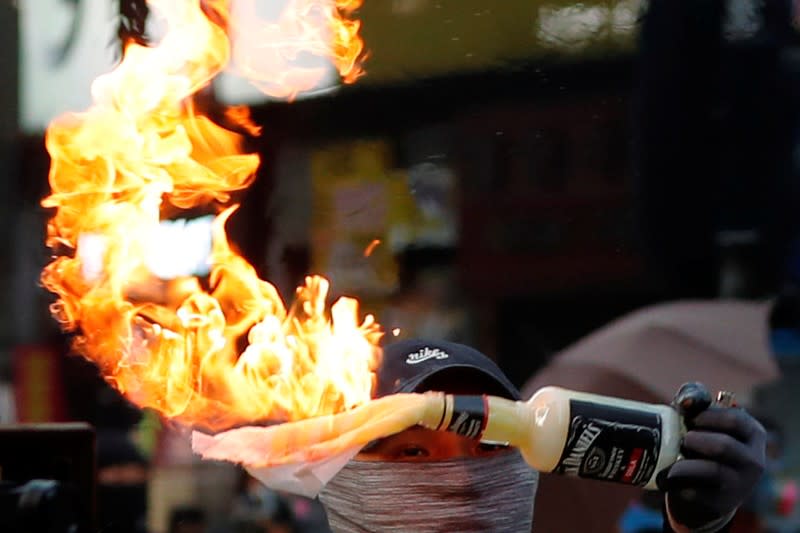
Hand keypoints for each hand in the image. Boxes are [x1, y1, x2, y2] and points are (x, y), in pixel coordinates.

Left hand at [659, 383, 766, 531]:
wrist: (702, 492)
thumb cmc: (702, 445)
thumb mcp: (704, 422)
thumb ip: (694, 400)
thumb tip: (686, 401)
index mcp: (753, 435)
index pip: (735, 420)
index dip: (707, 416)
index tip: (690, 419)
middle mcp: (754, 460)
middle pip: (723, 445)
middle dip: (695, 440)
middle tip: (683, 440)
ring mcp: (740, 484)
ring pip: (711, 469)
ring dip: (686, 462)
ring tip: (676, 458)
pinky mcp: (722, 503)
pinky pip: (696, 490)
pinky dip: (678, 481)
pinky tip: (670, 477)